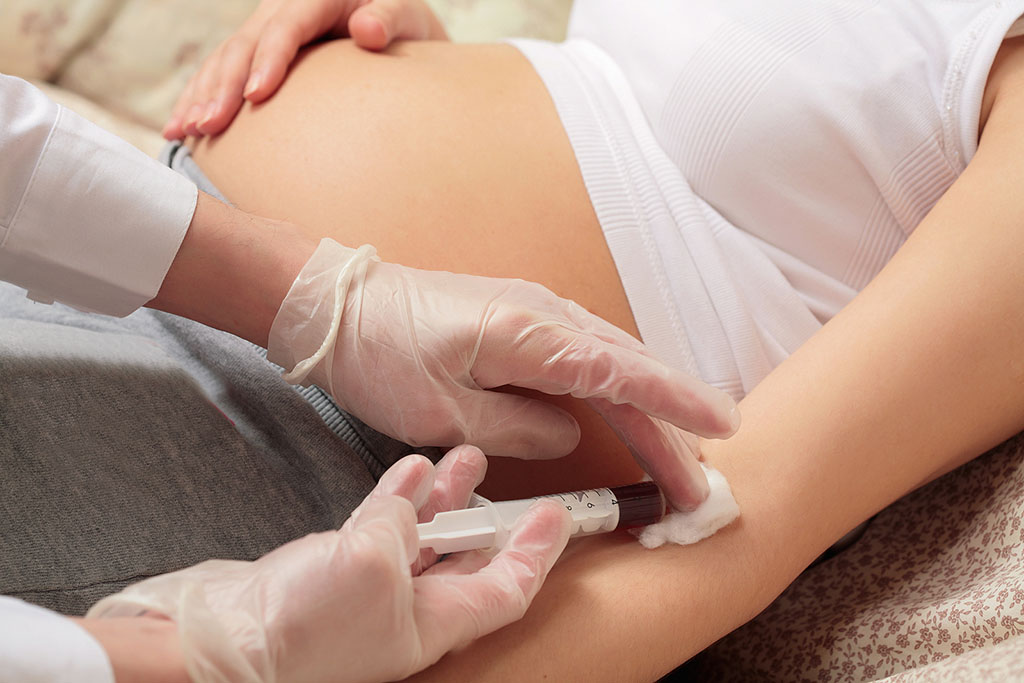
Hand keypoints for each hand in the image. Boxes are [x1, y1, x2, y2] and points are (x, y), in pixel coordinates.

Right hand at [87, 447, 570, 682]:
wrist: (221, 644)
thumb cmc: (302, 630)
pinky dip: (398, 497)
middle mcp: (409, 610)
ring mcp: (371, 589)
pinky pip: (381, 527)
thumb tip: (406, 500)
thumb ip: (401, 525)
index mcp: (434, 624)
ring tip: (466, 457)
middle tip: (516, 481)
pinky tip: (409, 469)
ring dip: (448, 498)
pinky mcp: (334, 569)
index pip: (507, 589)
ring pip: (426, 538)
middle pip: (470, 562)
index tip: (560, 518)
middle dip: (494, 518)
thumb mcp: (371, 563)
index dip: (538, 554)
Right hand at [163, 0, 446, 139]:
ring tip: (185, 133)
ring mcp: (264, 30)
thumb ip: (390, 18)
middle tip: (208, 126)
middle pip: (244, 46)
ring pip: (224, 60)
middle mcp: (282, 9)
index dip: (269, 59)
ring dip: (200, 97)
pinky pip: (220, 73)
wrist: (393, 25)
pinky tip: (180, 130)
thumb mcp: (407, 15)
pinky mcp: (257, 52)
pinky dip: (198, 99)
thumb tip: (368, 29)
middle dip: (221, 87)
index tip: (256, 95)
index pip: (287, 27)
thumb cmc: (403, 23)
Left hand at [268, 239, 739, 508]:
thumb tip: (567, 434)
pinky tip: (627, 416)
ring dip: (646, 410)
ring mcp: (533, 314)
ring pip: (610, 364)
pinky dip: (613, 391)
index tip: (723, 426)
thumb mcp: (440, 411)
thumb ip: (515, 427)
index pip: (620, 372)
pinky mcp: (519, 325)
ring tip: (677, 458)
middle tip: (699, 481)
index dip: (675, 403)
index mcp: (527, 333)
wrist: (338, 307)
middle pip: (626, 371)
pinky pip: (582, 360)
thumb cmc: (379, 354)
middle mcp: (543, 315)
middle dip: (670, 425)